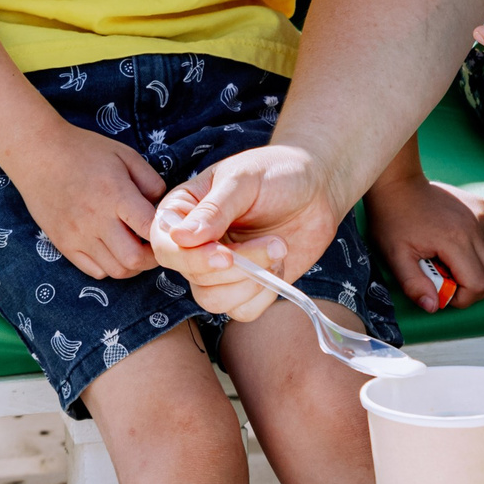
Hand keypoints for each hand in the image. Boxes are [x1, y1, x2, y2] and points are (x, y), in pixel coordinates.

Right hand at [4, 128, 166, 280]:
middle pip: (134, 260)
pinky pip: (94, 271)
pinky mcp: (64, 245)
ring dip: (132, 265)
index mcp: (116, 194)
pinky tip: (112, 249)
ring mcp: (78, 235)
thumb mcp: (125, 155)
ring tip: (134, 247)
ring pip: (116, 271)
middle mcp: (97, 220)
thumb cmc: (85, 151)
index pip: (150, 228)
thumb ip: (151, 181)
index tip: (165, 229)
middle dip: (151, 257)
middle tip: (152, 245)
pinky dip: (109, 267)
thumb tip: (162, 208)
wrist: (38, 153)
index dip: (164, 234)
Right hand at [150, 144, 341, 321]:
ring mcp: (218, 269)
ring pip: (214, 300)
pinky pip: (242, 311)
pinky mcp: (244, 287)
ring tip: (278, 248)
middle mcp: (194, 244)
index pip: (166, 248)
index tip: (226, 254)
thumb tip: (179, 237)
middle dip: (238, 267)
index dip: (192, 258)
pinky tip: (278, 265)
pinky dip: (264, 294)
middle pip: (193, 277)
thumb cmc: (277, 172)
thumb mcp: (243, 179)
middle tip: (274, 242)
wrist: (317, 188)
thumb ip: (214, 209)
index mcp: (182, 211)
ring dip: (252, 281)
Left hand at [366, 171, 483, 309]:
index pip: (478, 285)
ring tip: (461, 270)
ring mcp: (483, 216)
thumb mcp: (395, 256)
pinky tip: (483, 256)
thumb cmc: (394, 220)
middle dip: (475, 291)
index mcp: (454, 241)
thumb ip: (414, 285)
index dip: (463, 299)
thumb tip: (434, 306)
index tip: (444, 292)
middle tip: (452, 285)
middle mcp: (475, 227)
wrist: (399, 186)